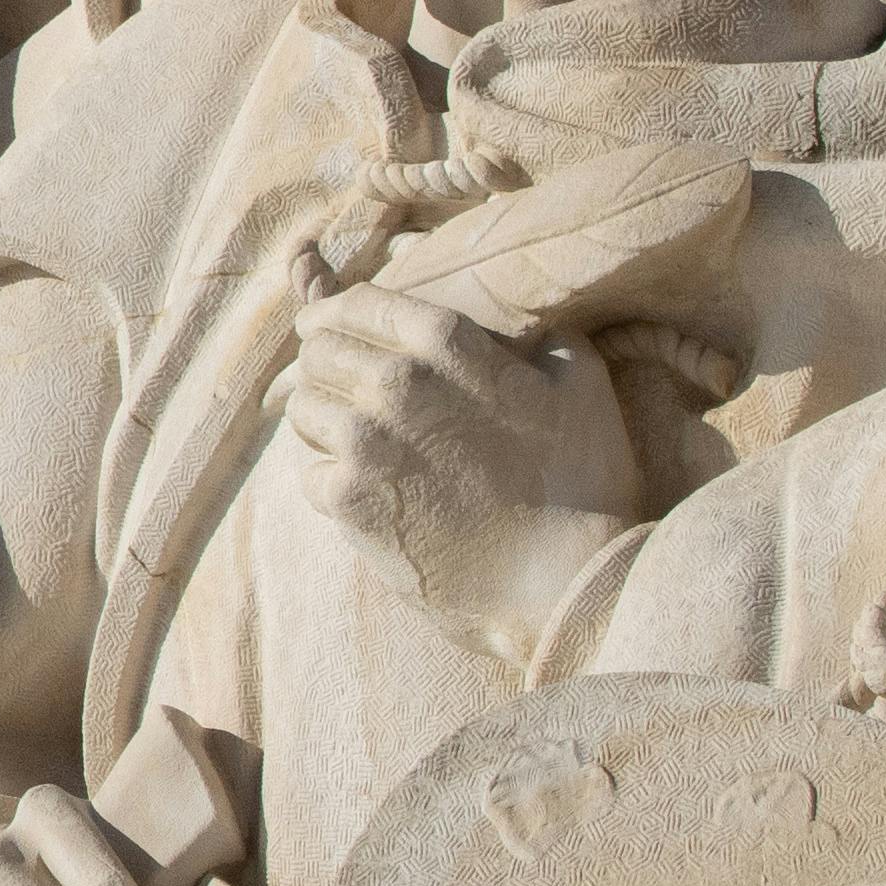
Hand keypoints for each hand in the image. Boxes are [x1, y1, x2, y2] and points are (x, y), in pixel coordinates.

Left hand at [281, 290, 648, 670]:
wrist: (565, 581)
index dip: (336, 311)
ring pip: (303, 407)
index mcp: (449, 345)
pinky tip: (370, 493)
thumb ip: (547, 338)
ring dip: (323, 420)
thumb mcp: (582, 386)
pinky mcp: (348, 498)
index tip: (326, 324)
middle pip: (318, 350)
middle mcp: (398, 382)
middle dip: (326, 365)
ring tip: (356, 442)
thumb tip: (529, 323)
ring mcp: (366, 441)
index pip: (361, 303)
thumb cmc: (581, 485)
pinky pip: (309, 472)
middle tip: (342, 387)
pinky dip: (331, 481)